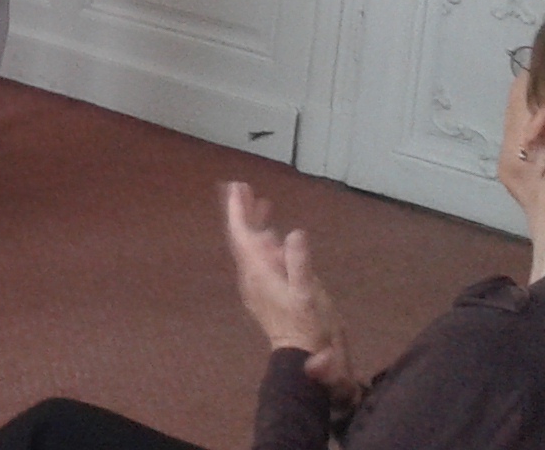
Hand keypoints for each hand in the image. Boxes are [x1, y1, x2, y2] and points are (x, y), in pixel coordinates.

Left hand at [224, 183, 353, 392]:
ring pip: (250, 248)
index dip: (237, 210)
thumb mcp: (308, 294)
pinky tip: (273, 237)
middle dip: (242, 213)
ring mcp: (257, 284)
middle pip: (242, 238)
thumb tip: (294, 233)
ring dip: (254, 225)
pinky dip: (264, 242)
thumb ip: (299, 263)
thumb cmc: (307, 325)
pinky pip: (259, 259)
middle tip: (242, 187)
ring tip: (261, 204)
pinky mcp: (265, 292)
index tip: (236, 187)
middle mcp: (252, 276)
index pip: (242, 235)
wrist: (301, 357)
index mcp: (259, 272)